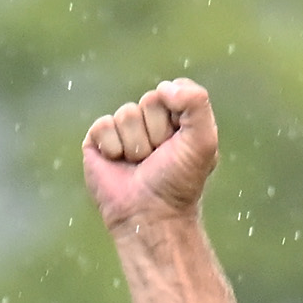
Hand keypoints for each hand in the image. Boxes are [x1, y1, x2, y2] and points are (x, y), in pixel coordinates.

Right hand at [81, 77, 218, 229]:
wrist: (150, 215)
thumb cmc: (179, 181)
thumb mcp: (204, 140)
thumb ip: (196, 101)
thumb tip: (163, 88)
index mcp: (176, 116)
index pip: (172, 90)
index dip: (176, 116)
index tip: (179, 143)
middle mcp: (149, 120)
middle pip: (149, 100)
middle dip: (156, 132)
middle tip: (157, 158)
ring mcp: (123, 130)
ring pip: (127, 113)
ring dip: (136, 145)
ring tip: (139, 165)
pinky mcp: (98, 141)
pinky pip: (103, 125)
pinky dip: (113, 148)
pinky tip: (118, 164)